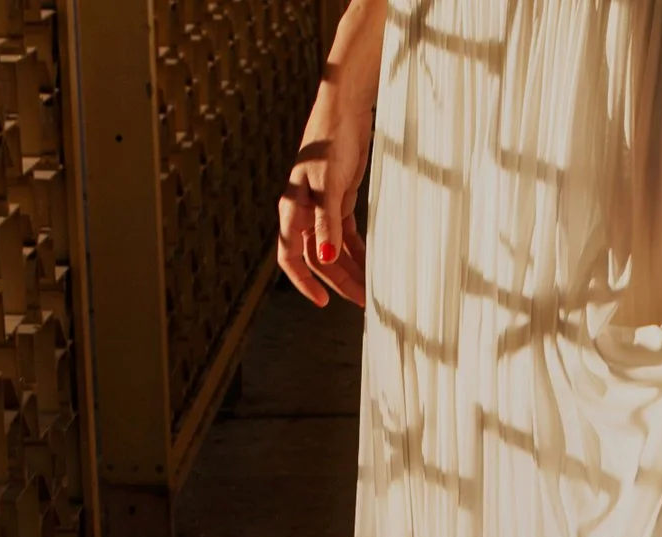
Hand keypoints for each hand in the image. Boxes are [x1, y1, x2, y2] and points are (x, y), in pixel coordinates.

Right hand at [279, 78, 372, 307]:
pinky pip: (344, 234)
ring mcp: (321, 207)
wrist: (344, 109)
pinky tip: (370, 263)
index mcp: (292, 210)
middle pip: (317, 257)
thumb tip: (324, 258)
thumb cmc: (331, 142)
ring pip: (332, 248)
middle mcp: (303, 212)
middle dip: (338, 280)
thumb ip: (326, 224)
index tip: (323, 302)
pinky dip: (356, 249)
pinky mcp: (338, 199)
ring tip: (370, 288)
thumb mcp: (330, 186)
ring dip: (349, 268)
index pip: (291, 257)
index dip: (304, 282)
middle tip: (363, 300)